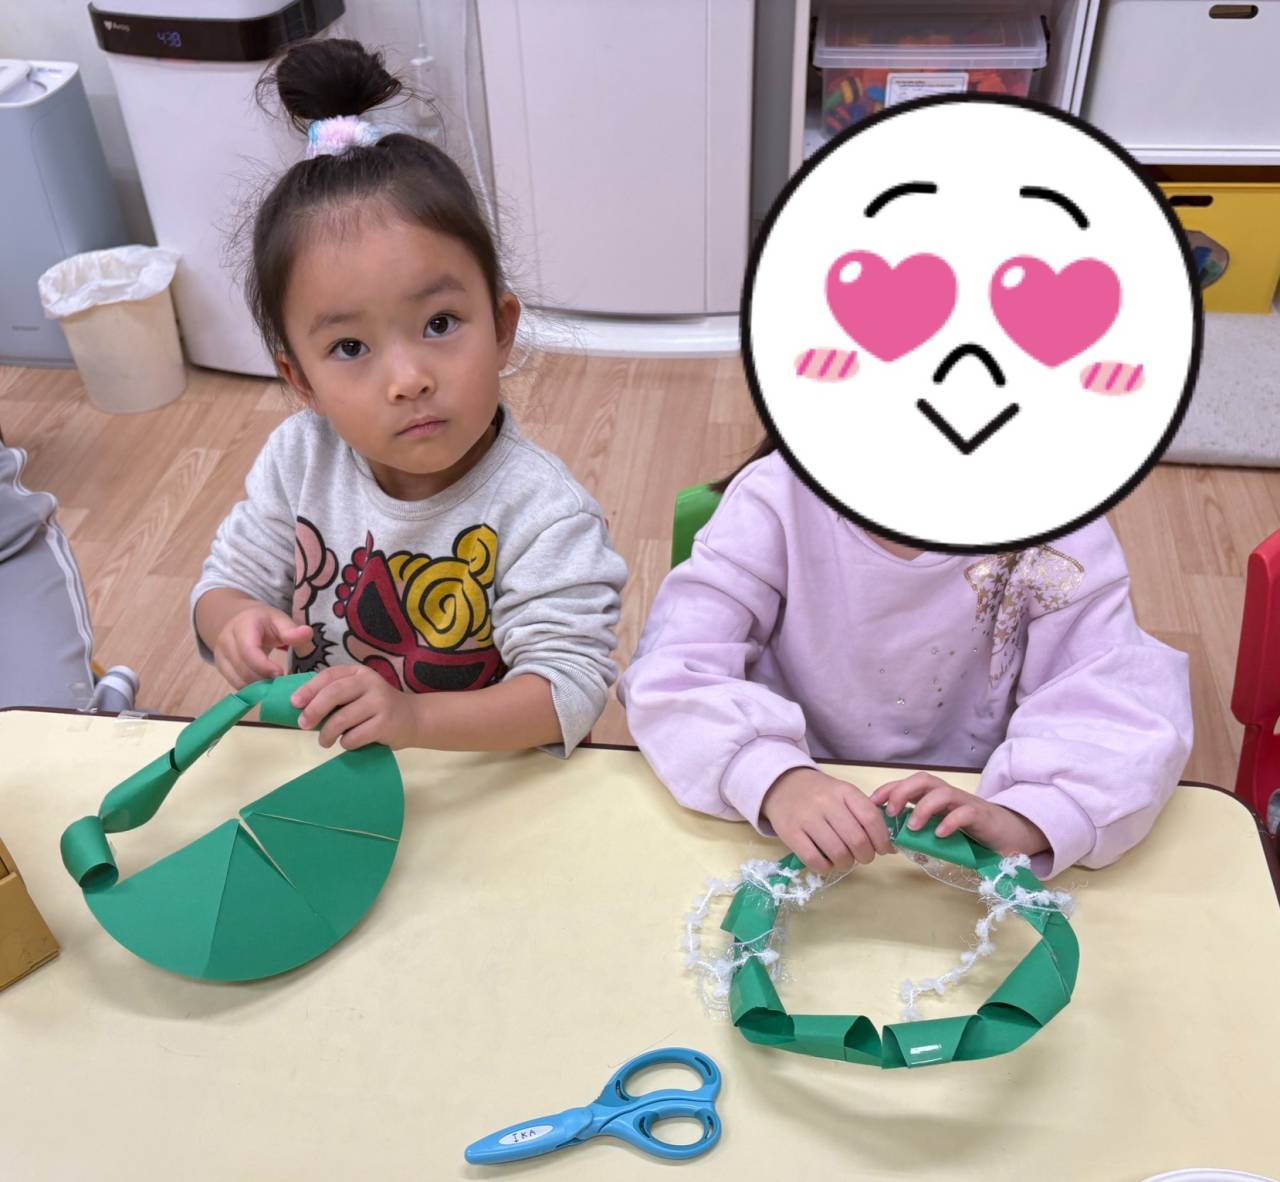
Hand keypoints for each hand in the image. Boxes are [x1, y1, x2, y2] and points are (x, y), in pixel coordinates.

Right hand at [211, 602, 311, 687]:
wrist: (239, 620)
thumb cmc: (263, 621)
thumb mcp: (279, 619)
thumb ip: (291, 629)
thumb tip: (306, 633)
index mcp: (242, 626)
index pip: (248, 650)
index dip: (264, 666)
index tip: (281, 674)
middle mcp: (226, 640)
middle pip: (242, 668)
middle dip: (263, 678)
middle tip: (282, 683)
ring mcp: (220, 654)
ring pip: (237, 679)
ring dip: (257, 686)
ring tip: (275, 684)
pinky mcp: (220, 666)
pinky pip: (234, 683)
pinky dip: (250, 688)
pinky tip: (265, 686)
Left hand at [291, 665, 419, 750]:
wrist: (413, 718)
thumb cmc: (376, 708)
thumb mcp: (357, 693)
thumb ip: (335, 695)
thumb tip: (299, 708)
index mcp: (359, 673)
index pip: (329, 676)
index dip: (308, 689)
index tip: (294, 703)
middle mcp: (370, 682)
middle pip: (333, 694)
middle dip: (313, 710)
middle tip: (303, 725)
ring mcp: (380, 702)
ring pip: (341, 719)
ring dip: (327, 734)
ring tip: (324, 741)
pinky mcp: (386, 723)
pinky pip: (355, 737)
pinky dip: (346, 743)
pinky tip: (348, 743)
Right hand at [760, 767, 893, 873]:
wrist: (782, 785)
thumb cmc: (819, 793)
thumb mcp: (843, 793)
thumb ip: (865, 814)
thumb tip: (889, 846)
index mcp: (844, 791)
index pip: (871, 818)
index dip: (882, 839)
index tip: (883, 849)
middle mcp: (826, 802)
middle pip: (857, 840)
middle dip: (866, 856)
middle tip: (863, 856)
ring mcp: (806, 818)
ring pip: (838, 853)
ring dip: (847, 863)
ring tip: (845, 859)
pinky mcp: (790, 833)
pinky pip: (815, 860)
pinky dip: (826, 867)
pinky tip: (827, 861)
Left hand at [871, 773, 1049, 856]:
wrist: (1009, 835)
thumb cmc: (970, 833)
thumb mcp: (939, 830)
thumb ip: (920, 831)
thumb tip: (889, 839)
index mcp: (934, 797)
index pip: (908, 784)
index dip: (888, 789)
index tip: (872, 803)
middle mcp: (948, 795)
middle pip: (922, 780)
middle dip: (902, 791)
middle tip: (891, 812)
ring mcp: (965, 803)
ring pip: (942, 792)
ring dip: (923, 807)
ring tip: (913, 826)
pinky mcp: (981, 815)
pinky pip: (964, 812)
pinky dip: (950, 821)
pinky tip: (940, 834)